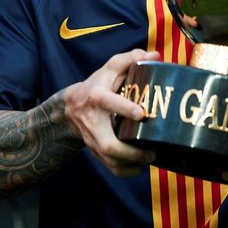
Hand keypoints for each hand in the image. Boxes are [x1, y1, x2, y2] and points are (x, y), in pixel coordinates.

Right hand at [63, 49, 159, 176]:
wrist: (72, 106)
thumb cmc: (99, 83)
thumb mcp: (111, 67)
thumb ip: (131, 58)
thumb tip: (156, 56)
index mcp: (97, 96)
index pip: (108, 102)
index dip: (124, 107)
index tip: (141, 113)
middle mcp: (93, 121)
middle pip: (107, 143)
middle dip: (130, 151)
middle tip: (150, 151)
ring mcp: (92, 138)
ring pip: (108, 159)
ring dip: (130, 163)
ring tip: (150, 159)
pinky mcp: (95, 149)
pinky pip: (108, 166)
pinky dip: (124, 171)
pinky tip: (139, 168)